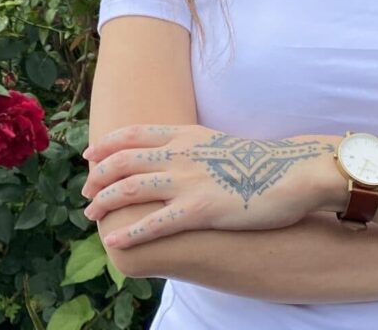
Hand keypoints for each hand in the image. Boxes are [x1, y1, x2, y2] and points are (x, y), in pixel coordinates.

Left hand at [80, 124, 339, 249]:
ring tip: (91, 217)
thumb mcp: (217, 144)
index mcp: (186, 134)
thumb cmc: (259, 162)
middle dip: (98, 178)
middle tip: (86, 194)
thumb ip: (192, 148)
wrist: (291, 171)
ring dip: (104, 203)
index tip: (88, 157)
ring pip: (130, 189)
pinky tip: (115, 243)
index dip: (105, 145)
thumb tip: (172, 159)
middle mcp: (181, 153)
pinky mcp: (199, 210)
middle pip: (123, 161)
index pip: (133, 134)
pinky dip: (130, 233)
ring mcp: (188, 181)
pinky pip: (155, 223)